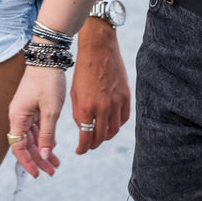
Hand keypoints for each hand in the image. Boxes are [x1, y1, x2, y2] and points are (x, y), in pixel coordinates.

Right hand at [7, 65, 66, 176]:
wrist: (48, 58)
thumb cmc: (48, 82)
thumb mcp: (51, 111)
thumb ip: (46, 135)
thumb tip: (43, 156)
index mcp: (17, 117)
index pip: (18, 147)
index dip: (27, 162)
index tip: (38, 174)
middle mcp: (17, 116)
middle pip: (25, 145)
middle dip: (38, 159)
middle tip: (52, 171)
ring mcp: (24, 112)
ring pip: (31, 138)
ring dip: (42, 151)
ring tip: (56, 163)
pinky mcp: (32, 108)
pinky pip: (36, 129)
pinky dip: (44, 139)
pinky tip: (53, 147)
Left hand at [69, 19, 130, 153]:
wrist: (98, 49)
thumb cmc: (83, 70)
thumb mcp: (75, 93)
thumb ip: (79, 113)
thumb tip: (84, 129)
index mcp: (87, 107)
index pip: (86, 137)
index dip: (83, 148)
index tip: (80, 151)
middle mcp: (103, 107)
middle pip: (101, 137)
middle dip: (94, 144)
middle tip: (89, 145)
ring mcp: (117, 102)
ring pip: (114, 130)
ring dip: (106, 136)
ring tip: (100, 136)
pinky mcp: (126, 96)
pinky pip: (124, 118)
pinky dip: (117, 124)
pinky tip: (111, 124)